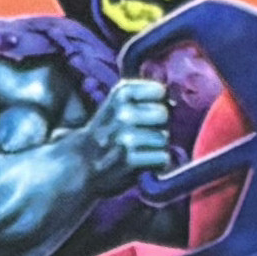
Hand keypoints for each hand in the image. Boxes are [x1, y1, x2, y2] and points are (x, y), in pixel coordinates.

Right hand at [101, 69, 176, 183]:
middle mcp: (123, 111)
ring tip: (137, 151)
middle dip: (158, 127)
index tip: (144, 115)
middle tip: (140, 136)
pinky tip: (140, 163)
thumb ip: (146, 98)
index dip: (157, 104)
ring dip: (156, 148)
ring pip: (164, 139)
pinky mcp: (129, 159)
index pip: (160, 91)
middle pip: (164, 114)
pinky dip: (156, 164)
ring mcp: (125, 136)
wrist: (81, 164)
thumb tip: (175, 103)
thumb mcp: (119, 105)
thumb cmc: (108, 134)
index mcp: (121, 93)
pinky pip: (162, 158)